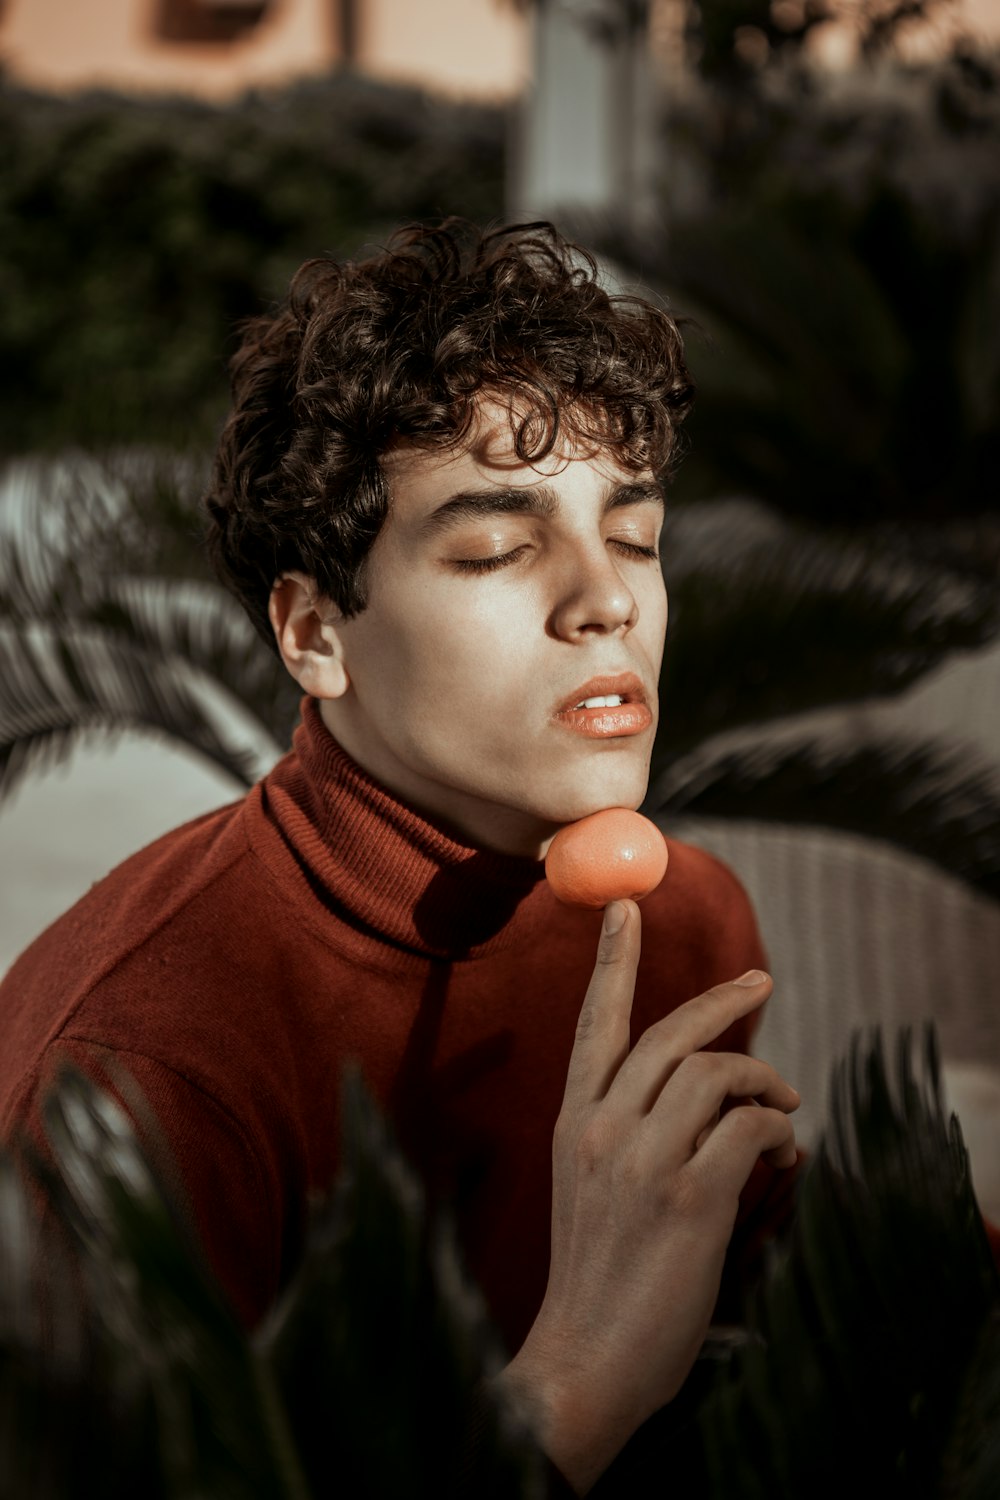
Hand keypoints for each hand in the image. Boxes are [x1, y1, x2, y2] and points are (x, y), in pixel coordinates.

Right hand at [500, 899, 798, 1493]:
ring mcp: (643, 1159)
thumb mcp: (592, 1184)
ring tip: (781, 1110)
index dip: (613, 960)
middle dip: (724, 1000)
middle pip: (672, 1033)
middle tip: (761, 982)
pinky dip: (777, 1134)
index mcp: (575, 1120)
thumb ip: (625, 1128)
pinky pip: (750, 1128)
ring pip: (717, 1073)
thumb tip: (695, 1089)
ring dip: (764, 1083)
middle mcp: (603, 1126)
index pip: (594, 1022)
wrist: (583, 1359)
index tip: (625, 907)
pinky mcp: (689, 1196)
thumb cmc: (597, 1275)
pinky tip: (781, 1155)